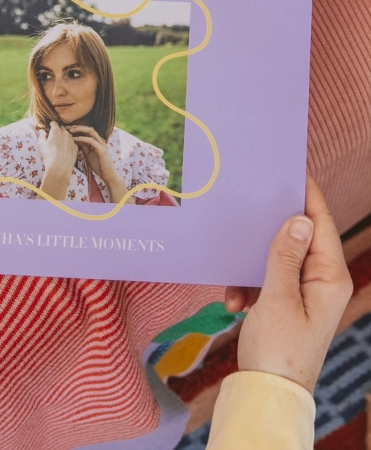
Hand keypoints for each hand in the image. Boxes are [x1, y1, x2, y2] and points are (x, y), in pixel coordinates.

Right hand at [37, 121, 77, 172]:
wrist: (60, 167)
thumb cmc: (49, 155)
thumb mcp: (41, 144)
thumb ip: (41, 135)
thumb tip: (42, 131)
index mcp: (56, 130)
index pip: (54, 123)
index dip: (51, 125)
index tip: (49, 129)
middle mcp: (65, 133)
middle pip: (62, 127)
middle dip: (58, 130)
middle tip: (54, 136)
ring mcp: (72, 139)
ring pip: (68, 134)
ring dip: (64, 136)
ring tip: (60, 143)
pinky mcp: (76, 147)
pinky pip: (72, 142)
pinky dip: (69, 143)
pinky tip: (65, 149)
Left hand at [66, 125, 115, 181]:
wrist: (107, 175)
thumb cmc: (98, 165)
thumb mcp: (88, 154)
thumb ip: (84, 147)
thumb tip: (75, 140)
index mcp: (97, 141)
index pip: (87, 130)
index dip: (77, 128)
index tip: (67, 129)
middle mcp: (100, 140)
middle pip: (88, 128)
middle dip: (77, 126)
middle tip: (67, 127)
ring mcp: (101, 144)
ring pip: (90, 131)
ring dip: (79, 129)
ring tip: (70, 130)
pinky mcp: (101, 149)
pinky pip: (91, 140)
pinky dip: (82, 138)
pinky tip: (75, 139)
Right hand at [226, 176, 352, 392]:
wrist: (267, 393)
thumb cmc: (278, 348)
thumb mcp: (278, 298)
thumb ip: (285, 255)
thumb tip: (298, 218)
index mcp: (329, 277)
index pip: (320, 224)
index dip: (308, 196)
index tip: (292, 171)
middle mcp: (321, 281)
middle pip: (298, 238)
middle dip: (272, 229)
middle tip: (251, 208)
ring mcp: (303, 293)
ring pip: (277, 259)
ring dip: (253, 265)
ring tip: (236, 277)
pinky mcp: (286, 303)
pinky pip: (266, 280)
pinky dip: (248, 285)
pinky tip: (234, 302)